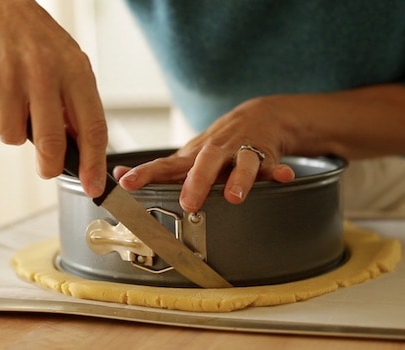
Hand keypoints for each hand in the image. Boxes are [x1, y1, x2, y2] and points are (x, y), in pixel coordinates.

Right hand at [0, 0, 107, 196]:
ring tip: (17, 104)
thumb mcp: (71, 65)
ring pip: (13, 137)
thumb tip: (83, 154)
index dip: (94, 164)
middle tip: (47, 169)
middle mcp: (43, 73)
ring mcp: (8, 76)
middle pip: (51, 143)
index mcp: (75, 70)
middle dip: (50, 167)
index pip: (92, 127)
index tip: (94, 186)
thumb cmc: (38, 43)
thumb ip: (77, 106)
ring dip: (15, 131)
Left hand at [113, 97, 295, 212]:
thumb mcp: (188, 155)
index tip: (126, 182)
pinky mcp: (266, 156)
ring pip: (239, 163)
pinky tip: (285, 178)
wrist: (260, 115)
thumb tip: (119, 175)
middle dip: (196, 182)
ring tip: (234, 196)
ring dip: (237, 178)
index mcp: (194, 157)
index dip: (146, 174)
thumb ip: (158, 170)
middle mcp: (216, 152)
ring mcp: (241, 152)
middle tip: (188, 202)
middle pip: (204, 163)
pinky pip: (273, 165)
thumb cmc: (217, 145)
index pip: (166, 165)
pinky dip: (278, 172)